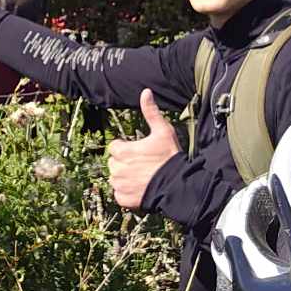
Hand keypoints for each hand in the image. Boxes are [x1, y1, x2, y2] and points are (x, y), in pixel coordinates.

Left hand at [107, 88, 181, 209]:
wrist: (177, 185)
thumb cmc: (169, 157)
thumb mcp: (162, 131)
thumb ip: (150, 112)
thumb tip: (145, 92)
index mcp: (123, 151)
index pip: (114, 147)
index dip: (125, 148)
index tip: (137, 151)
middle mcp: (117, 168)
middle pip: (113, 163)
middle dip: (123, 162)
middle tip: (141, 164)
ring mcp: (119, 185)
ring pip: (115, 178)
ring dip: (124, 177)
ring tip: (141, 176)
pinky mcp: (123, 199)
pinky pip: (119, 193)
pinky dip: (126, 192)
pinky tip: (140, 188)